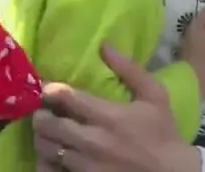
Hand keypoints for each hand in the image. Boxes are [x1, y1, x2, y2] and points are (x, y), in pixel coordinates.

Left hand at [32, 46, 201, 171]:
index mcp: (108, 116)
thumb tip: (104, 46)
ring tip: (48, 132)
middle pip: (49, 125)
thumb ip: (130, 69)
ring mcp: (86, 165)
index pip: (67, 99)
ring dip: (43, 138)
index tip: (48, 90)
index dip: (51, 91)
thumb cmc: (162, 132)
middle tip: (43, 111)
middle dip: (41, 115)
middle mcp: (93, 141)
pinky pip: (53, 170)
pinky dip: (48, 161)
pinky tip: (54, 155)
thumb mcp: (155, 95)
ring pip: (47, 149)